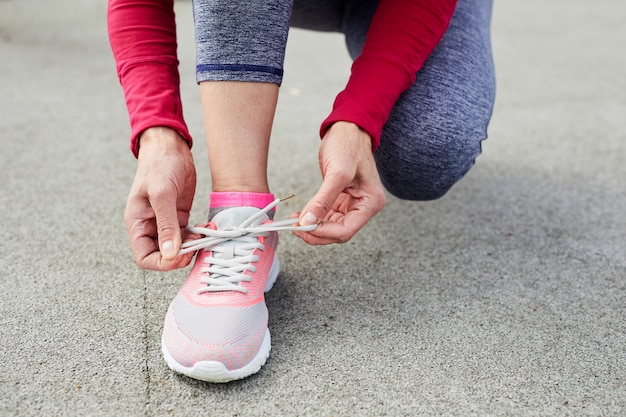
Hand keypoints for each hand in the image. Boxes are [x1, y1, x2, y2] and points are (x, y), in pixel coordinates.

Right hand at [124, 127, 197, 269]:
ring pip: (178, 247)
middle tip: (197, 245)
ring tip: (205, 235)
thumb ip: (166, 225)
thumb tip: (169, 253)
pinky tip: (207, 228)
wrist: (170, 146)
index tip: (181, 256)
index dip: (162, 263)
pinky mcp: (179, 216)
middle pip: (163, 256)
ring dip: (192, 246)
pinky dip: (198, 236)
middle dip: (181, 256)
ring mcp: (165, 222)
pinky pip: (188, 235)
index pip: (144, 257)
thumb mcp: (162, 194)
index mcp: (137, 223)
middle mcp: (150, 226)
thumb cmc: (159, 165)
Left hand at [293, 121, 385, 244]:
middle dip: (316, 231)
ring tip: (295, 221)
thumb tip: (308, 221)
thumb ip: (323, 200)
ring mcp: (352, 204)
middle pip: (338, 232)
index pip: (346, 230)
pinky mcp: (341, 199)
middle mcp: (364, 207)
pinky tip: (301, 215)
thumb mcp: (337, 173)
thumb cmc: (348, 145)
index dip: (323, 233)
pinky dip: (314, 217)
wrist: (347, 128)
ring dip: (313, 226)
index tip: (304, 227)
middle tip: (296, 228)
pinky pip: (327, 216)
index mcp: (370, 203)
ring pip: (331, 226)